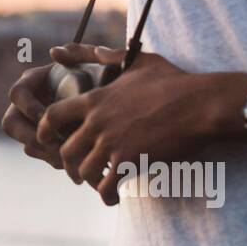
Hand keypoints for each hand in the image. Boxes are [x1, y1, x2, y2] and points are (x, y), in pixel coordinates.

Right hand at [1, 41, 115, 167]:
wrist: (115, 102)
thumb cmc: (102, 75)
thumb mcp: (94, 62)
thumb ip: (78, 53)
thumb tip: (54, 52)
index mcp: (33, 81)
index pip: (17, 94)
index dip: (27, 107)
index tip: (47, 116)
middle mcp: (28, 104)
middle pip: (11, 124)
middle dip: (30, 136)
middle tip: (55, 143)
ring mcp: (35, 125)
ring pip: (27, 145)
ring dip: (46, 152)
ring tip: (71, 154)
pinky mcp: (46, 143)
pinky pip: (43, 156)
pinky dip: (58, 160)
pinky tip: (79, 159)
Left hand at [36, 47, 199, 203]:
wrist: (202, 105)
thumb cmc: (174, 80)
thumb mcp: (137, 60)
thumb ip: (102, 54)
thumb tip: (64, 48)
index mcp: (96, 99)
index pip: (53, 116)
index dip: (45, 130)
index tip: (46, 139)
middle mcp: (98, 122)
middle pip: (66, 151)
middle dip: (68, 164)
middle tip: (75, 172)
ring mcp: (113, 144)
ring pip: (84, 172)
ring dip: (88, 181)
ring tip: (96, 185)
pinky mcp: (130, 162)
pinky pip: (107, 187)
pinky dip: (106, 195)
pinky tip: (112, 198)